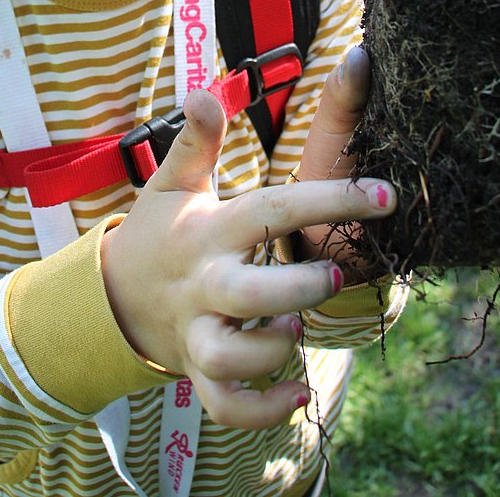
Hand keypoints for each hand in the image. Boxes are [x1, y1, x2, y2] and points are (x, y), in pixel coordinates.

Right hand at [100, 82, 394, 428]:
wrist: (113, 295)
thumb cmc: (160, 230)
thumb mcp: (175, 181)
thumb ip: (199, 139)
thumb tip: (205, 90)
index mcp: (209, 229)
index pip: (273, 209)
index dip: (329, 199)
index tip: (386, 195)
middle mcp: (204, 282)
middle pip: (249, 292)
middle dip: (298, 289)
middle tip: (334, 274)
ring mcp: (198, 330)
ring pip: (234, 355)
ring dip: (275, 348)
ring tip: (296, 326)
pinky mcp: (199, 370)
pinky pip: (227, 404)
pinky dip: (263, 408)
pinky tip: (298, 391)